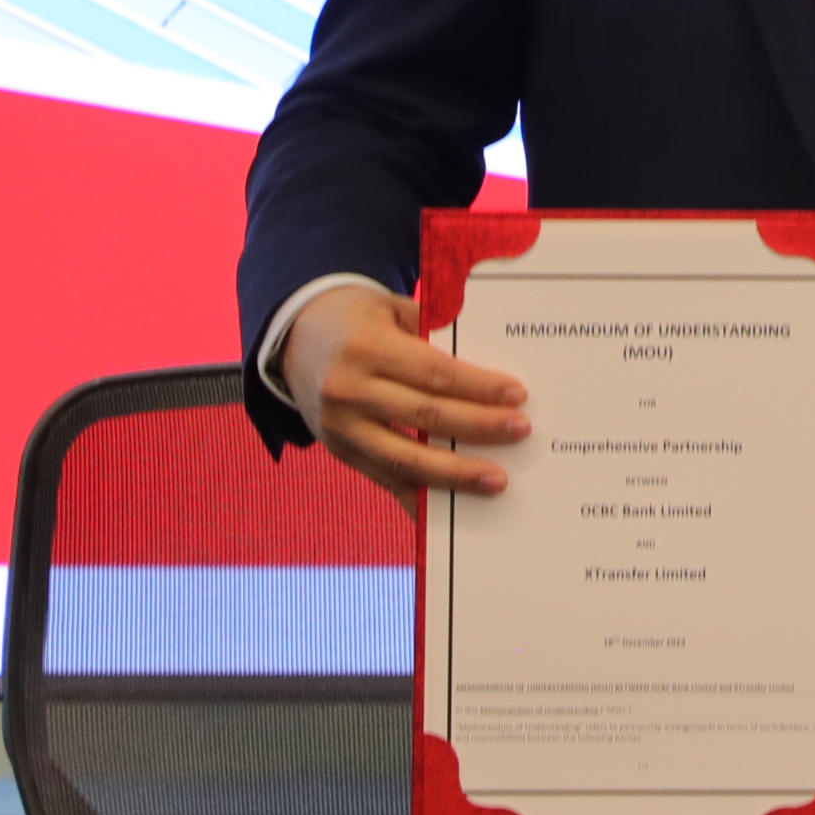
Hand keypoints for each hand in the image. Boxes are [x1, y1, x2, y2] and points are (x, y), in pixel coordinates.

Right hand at [285, 286, 530, 502]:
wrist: (293, 338)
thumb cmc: (357, 319)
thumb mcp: (390, 308)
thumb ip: (433, 331)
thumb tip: (486, 365)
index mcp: (366, 346)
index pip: (433, 373)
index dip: (477, 387)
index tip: (516, 395)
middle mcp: (348, 389)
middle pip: (425, 416)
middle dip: (478, 427)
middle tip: (520, 432)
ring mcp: (340, 426)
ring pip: (405, 458)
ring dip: (455, 474)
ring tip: (497, 480)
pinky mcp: (340, 451)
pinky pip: (384, 478)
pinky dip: (419, 495)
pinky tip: (452, 506)